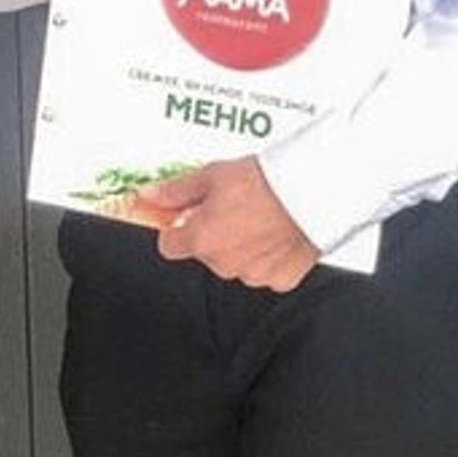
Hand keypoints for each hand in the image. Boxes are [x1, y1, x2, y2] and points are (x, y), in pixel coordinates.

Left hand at [145, 156, 318, 291]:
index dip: (175, 229)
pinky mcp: (279, 280)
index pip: (169, 246)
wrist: (307, 193)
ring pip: (233, 262)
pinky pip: (263, 270)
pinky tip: (271, 232)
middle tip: (228, 208)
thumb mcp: (209, 176)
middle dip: (210, 233)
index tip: (182, 219)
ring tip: (254, 216)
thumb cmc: (262, 182)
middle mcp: (224, 264)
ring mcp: (252, 275)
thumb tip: (150, 195)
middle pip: (204, 252)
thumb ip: (175, 192)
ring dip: (237, 245)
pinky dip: (264, 255)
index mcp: (201, 240)